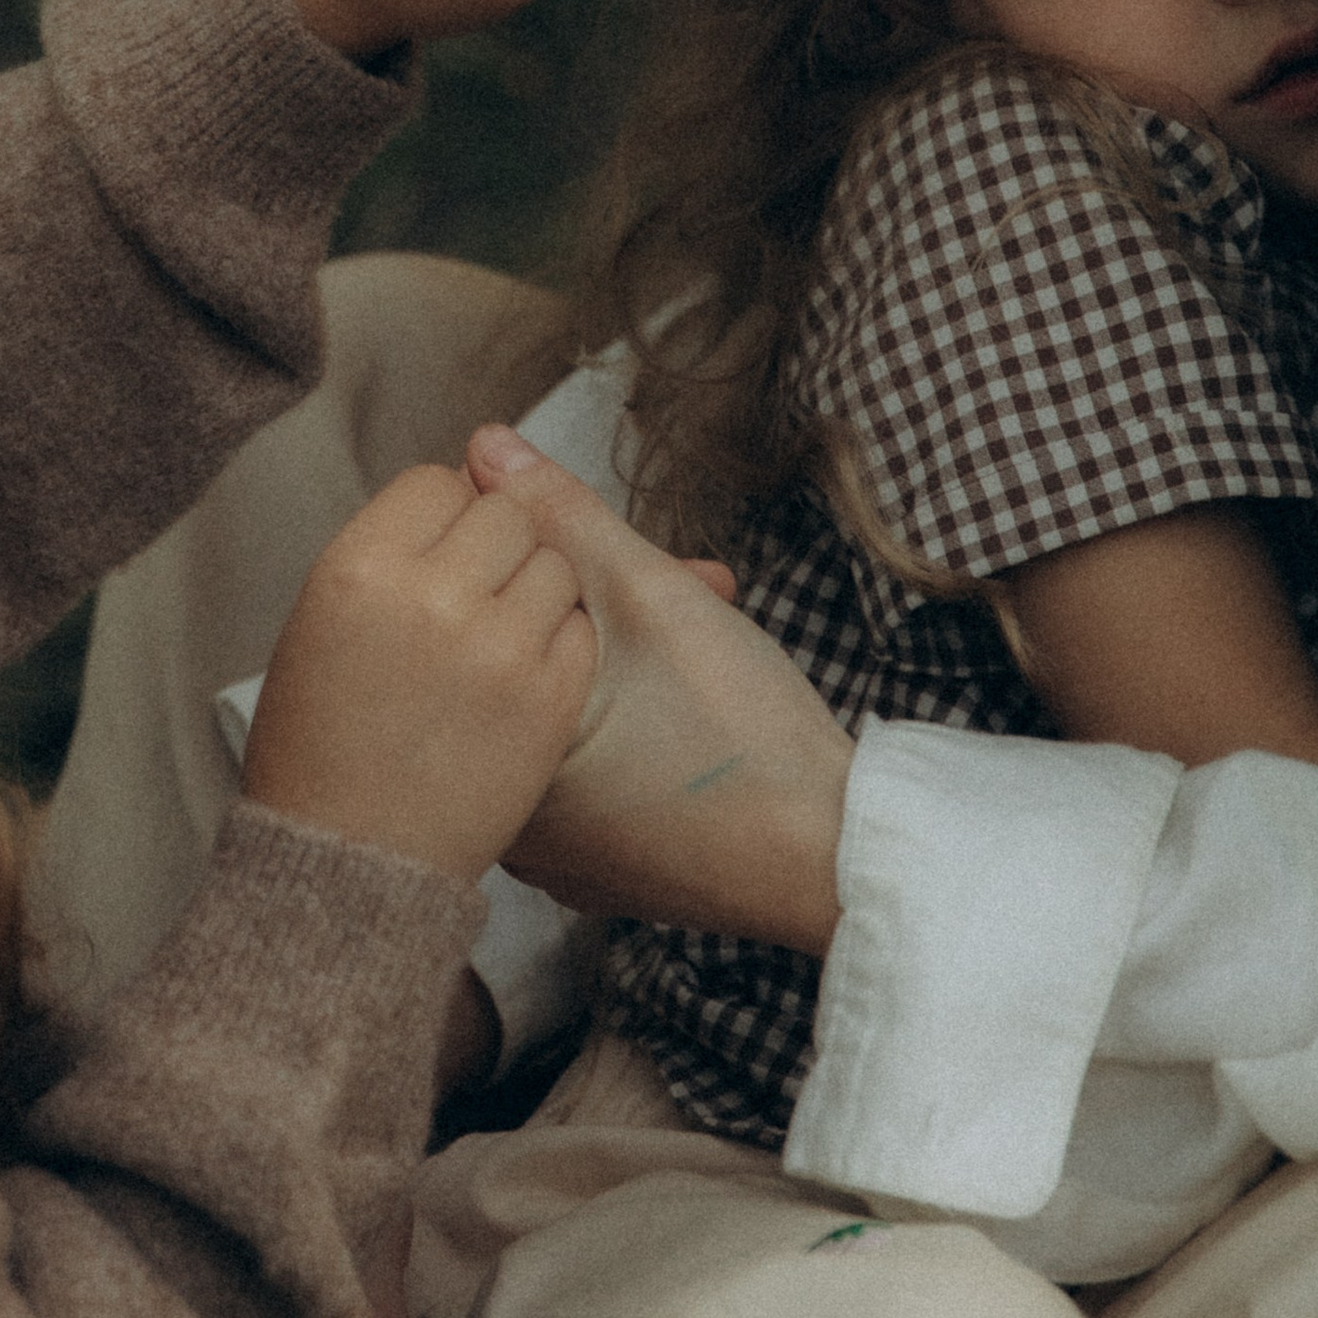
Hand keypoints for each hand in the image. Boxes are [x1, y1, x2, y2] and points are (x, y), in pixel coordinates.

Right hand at [240, 462, 598, 883]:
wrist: (351, 860)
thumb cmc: (323, 749)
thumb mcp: (320, 626)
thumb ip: (389, 551)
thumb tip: (472, 470)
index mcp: (360, 568)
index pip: (438, 483)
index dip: (444, 516)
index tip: (439, 553)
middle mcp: (433, 594)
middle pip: (507, 515)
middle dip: (497, 548)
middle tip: (473, 600)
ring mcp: (500, 647)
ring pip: (555, 566)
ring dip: (536, 593)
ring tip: (496, 643)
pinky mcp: (551, 698)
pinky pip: (580, 630)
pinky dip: (561, 645)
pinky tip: (521, 680)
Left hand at [464, 426, 851, 951]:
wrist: (833, 860)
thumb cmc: (742, 738)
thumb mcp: (654, 597)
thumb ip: (565, 514)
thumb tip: (483, 443)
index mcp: (492, 751)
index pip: (490, 618)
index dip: (567, 564)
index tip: (641, 567)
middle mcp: (506, 817)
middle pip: (536, 670)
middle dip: (614, 614)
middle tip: (698, 596)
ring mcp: (556, 858)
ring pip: (575, 719)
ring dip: (634, 667)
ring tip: (712, 644)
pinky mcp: (604, 873)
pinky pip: (600, 777)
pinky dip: (639, 733)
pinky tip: (698, 716)